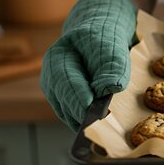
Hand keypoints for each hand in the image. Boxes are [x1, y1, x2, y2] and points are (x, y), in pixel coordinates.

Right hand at [40, 0, 136, 130]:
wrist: (100, 35)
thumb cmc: (106, 38)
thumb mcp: (112, 45)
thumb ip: (112, 65)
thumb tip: (109, 88)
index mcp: (57, 58)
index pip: (65, 82)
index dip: (78, 97)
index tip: (91, 110)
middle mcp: (51, 78)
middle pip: (65, 102)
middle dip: (84, 115)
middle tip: (102, 127)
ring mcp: (57, 93)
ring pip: (69, 114)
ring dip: (86, 122)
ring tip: (105, 129)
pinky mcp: (67, 104)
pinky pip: (75, 117)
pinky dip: (88, 122)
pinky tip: (102, 127)